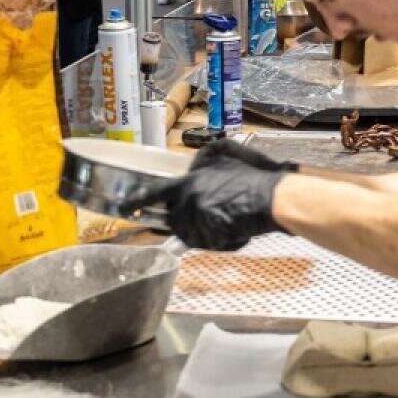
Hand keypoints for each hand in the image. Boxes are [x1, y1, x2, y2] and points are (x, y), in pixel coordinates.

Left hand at [132, 139, 294, 250]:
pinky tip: (235, 229)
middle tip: (208, 214)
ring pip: (191, 235)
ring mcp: (199, 222)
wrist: (272, 198)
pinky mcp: (211, 237)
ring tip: (225, 221)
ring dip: (203, 232)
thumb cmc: (252, 175)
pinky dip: (220, 240)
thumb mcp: (224, 153)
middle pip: (174, 220)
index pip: (154, 193)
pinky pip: (209, 243)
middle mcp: (188, 203)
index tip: (124, 208)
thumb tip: (194, 167)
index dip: (137, 201)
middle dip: (186, 220)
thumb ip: (202, 162)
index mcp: (187, 183)